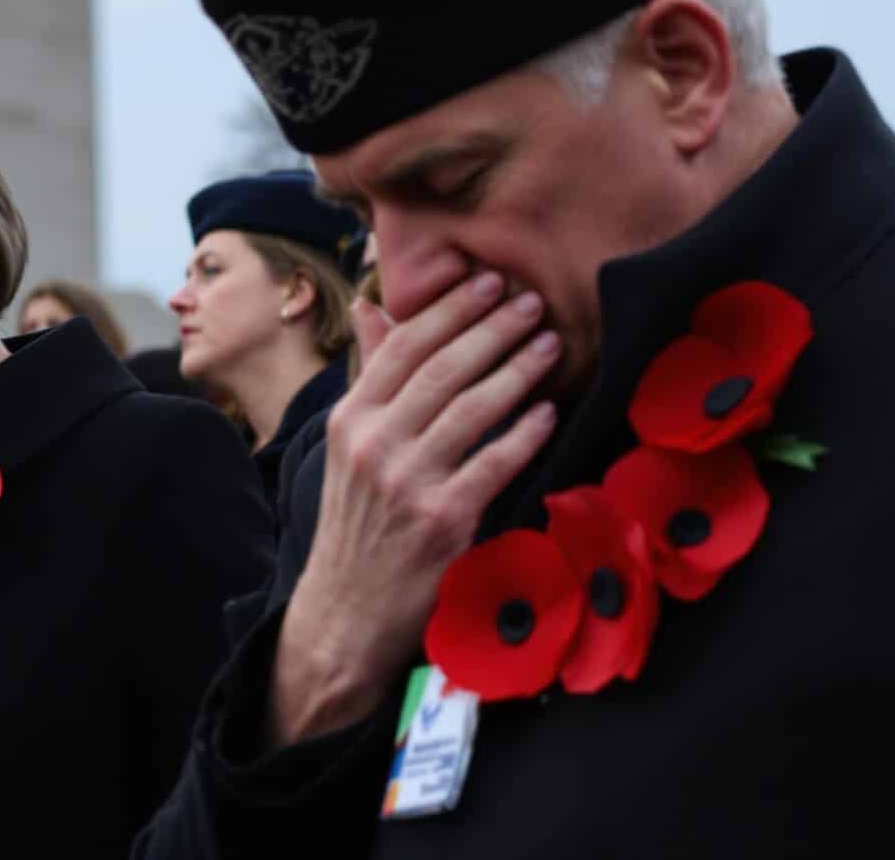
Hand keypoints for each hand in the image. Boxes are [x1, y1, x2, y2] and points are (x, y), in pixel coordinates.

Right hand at [269, 256, 561, 746]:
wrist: (346, 613)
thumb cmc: (357, 524)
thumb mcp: (348, 447)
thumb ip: (371, 379)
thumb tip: (373, 310)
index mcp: (349, 419)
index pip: (402, 347)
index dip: (449, 310)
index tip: (487, 282)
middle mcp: (372, 443)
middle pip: (441, 369)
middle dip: (491, 328)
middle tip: (531, 302)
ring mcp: (406, 482)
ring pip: (470, 408)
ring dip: (516, 370)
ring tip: (549, 344)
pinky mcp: (441, 520)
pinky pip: (493, 463)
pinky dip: (523, 433)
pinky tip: (547, 410)